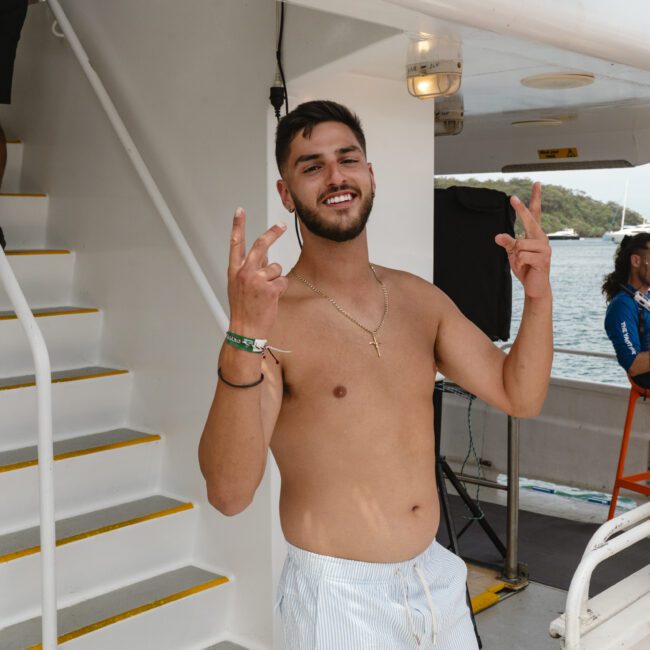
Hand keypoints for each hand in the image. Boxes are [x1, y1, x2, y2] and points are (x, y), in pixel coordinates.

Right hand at [227, 208, 288, 336]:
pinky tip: (270, 299)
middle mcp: (244, 272)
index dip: (237, 226)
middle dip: (272, 233)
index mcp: (234, 271)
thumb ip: (250, 268)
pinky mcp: (270, 289)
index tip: (239, 210)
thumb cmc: (244, 309)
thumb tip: (265, 255)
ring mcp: (257, 280)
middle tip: (281, 225)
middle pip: (261, 245)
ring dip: (275, 279)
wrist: (245, 330)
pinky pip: (282, 281)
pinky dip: (280, 289)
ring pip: (276, 268)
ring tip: (265, 294)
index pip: (235, 243)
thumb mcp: (239, 286)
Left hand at [495, 182, 550, 299]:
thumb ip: (507, 243)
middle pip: (530, 221)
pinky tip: (526, 267)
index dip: (535, 199)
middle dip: (521, 210)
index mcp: (535, 234)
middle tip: (512, 197)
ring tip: (522, 262)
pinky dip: (518, 262)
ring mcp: (544, 248)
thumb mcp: (513, 254)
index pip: (535, 213)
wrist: (535, 286)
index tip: (536, 184)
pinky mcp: (543, 258)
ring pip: (520, 244)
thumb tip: (498, 236)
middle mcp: (542, 238)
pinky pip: (522, 255)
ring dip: (516, 255)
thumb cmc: (525, 267)